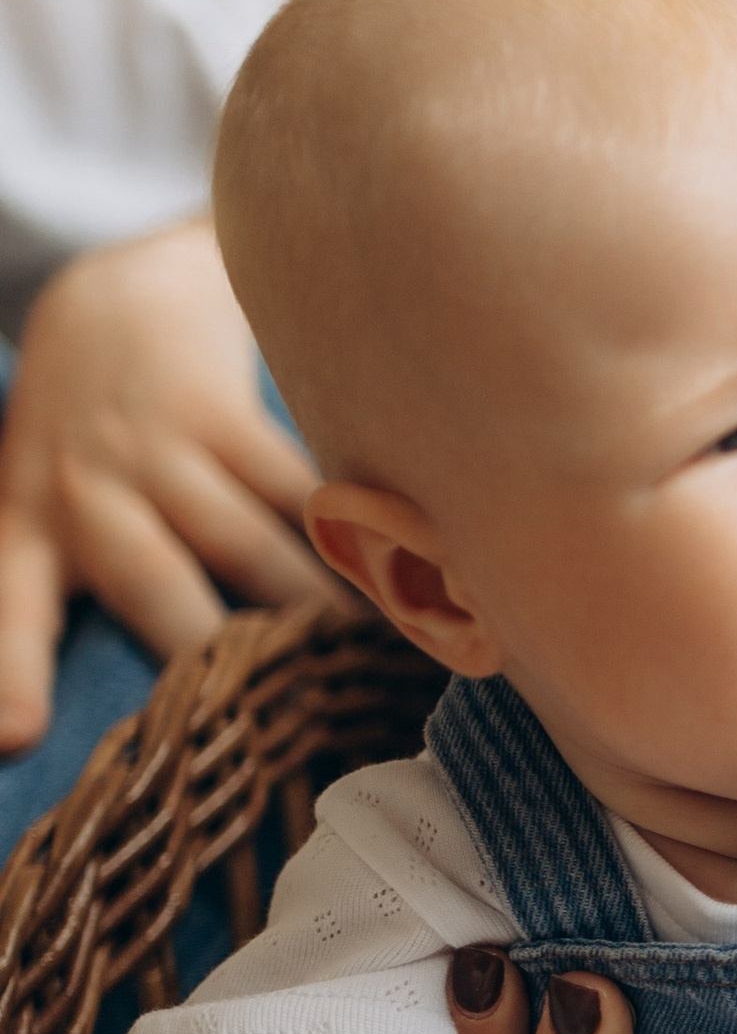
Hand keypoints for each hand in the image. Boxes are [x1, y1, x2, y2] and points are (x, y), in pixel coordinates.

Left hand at [0, 217, 336, 749]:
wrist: (120, 295)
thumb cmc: (82, 433)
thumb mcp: (38, 501)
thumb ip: (69, 581)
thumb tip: (98, 711)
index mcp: (29, 525)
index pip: (12, 611)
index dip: (14, 676)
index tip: (17, 737)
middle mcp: (88, 487)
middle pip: (159, 589)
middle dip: (217, 656)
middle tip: (273, 723)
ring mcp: (158, 445)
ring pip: (247, 547)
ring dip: (312, 610)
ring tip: (367, 667)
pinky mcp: (224, 411)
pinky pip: (294, 489)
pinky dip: (347, 536)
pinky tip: (401, 573)